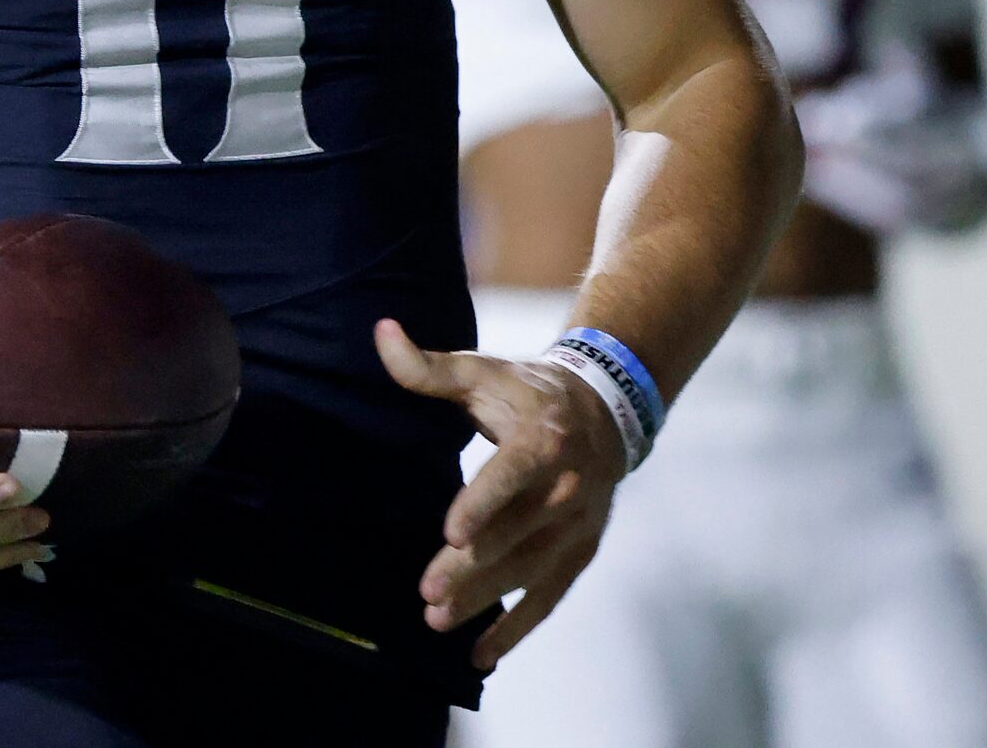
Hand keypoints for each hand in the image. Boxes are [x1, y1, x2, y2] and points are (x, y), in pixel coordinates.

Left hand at [376, 319, 624, 669]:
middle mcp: (567, 487)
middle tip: (428, 593)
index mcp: (544, 439)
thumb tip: (380, 332)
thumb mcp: (481, 370)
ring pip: (529, 571)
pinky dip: (517, 628)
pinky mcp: (579, 551)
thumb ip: (427, 365)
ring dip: (486, 601)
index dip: (484, 503)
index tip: (453, 531)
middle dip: (473, 567)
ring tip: (438, 620)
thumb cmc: (525, 390)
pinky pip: (548, 596)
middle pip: (516, 534)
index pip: (513, 474)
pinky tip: (480, 655)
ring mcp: (577, 525)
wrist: (605, 410)